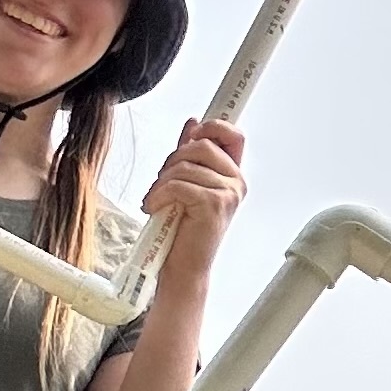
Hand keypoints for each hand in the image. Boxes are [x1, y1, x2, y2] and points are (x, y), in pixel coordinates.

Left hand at [141, 117, 245, 296]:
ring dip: (161, 182)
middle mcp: (235, 183)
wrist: (183, 267)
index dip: (213, 127)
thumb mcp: (185, 184)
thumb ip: (190, 155)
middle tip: (162, 183)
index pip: (233, 135)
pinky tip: (154, 208)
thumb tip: (193, 123)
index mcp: (232, 176)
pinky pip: (178, 184)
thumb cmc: (182, 229)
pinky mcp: (214, 205)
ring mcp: (228, 194)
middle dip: (173, 160)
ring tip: (156, 201)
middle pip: (201, 145)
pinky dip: (159, 195)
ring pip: (186, 165)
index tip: (192, 135)